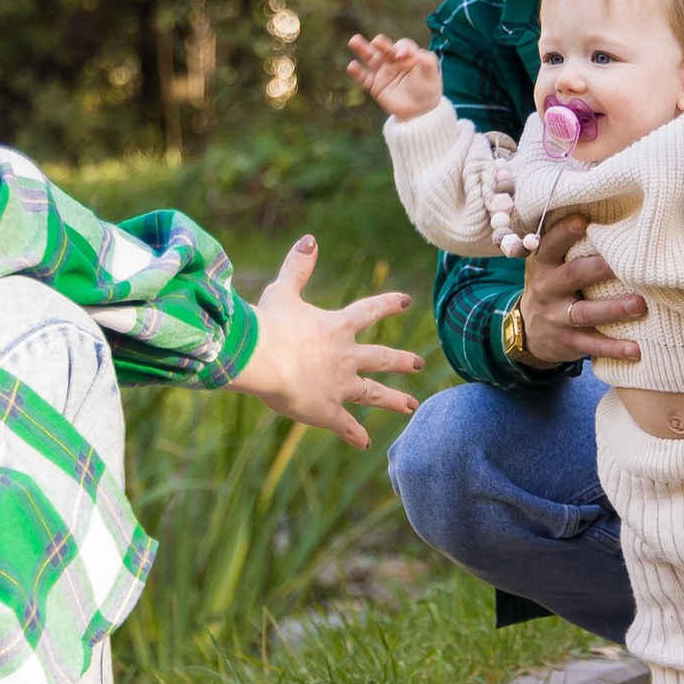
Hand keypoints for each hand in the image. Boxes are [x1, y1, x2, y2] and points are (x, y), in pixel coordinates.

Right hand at [229, 237, 421, 447]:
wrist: (265, 360)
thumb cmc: (269, 324)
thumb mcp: (282, 291)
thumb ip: (297, 267)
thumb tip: (310, 239)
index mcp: (337, 327)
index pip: (370, 311)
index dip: (388, 305)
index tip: (407, 300)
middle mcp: (346, 357)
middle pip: (382, 359)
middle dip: (401, 361)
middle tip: (418, 363)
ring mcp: (340, 386)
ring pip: (374, 395)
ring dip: (394, 400)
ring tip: (412, 406)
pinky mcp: (327, 411)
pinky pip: (346, 426)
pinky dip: (356, 435)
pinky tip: (366, 444)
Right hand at [346, 32, 441, 120]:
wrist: (420, 110)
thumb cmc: (427, 89)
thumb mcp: (431, 74)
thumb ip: (428, 62)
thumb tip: (420, 54)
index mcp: (408, 55)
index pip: (402, 46)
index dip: (401, 48)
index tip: (400, 55)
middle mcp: (393, 60)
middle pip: (383, 47)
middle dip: (380, 44)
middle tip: (377, 42)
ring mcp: (383, 72)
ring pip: (370, 57)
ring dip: (362, 48)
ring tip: (354, 41)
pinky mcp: (375, 86)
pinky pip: (364, 78)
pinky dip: (357, 72)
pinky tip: (352, 66)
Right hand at [518, 208, 645, 370]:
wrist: (527, 332)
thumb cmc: (551, 286)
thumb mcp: (547, 264)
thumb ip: (567, 242)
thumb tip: (604, 203)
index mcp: (542, 263)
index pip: (550, 244)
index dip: (564, 232)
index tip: (584, 220)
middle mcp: (545, 288)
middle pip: (572, 275)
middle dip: (599, 268)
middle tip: (630, 263)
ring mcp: (555, 316)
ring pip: (584, 312)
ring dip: (613, 308)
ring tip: (640, 305)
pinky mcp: (566, 342)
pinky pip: (591, 345)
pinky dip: (613, 348)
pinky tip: (636, 349)